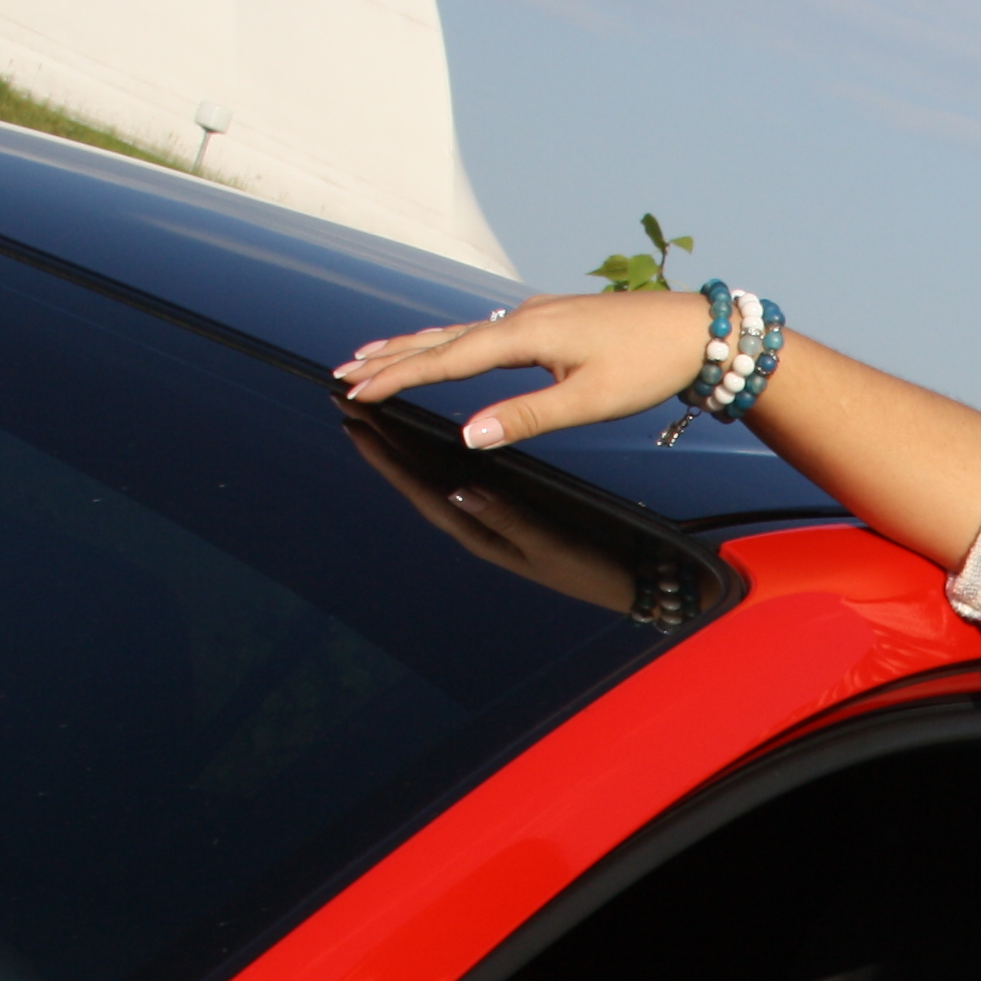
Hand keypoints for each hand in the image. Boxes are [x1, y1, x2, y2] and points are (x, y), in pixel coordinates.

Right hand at [330, 289, 714, 450]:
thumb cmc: (650, 365)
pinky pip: (487, 331)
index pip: (447, 359)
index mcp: (527, 335)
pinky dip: (454, 341)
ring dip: (418, 345)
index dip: (399, 376)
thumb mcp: (590, 400)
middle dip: (393, 357)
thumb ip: (527, 416)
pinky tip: (448, 347)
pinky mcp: (554, 321)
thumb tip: (470, 435)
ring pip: (463, 332)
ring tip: (377, 355)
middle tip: (344, 370)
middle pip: (444, 339)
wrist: (699, 331)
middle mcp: (524, 317)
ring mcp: (538, 316)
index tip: (356, 388)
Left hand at [336, 412, 634, 610]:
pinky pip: (467, 469)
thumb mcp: (549, 545)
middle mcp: (479, 521)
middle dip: (384, 442)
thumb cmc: (592, 569)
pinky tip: (434, 428)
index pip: (421, 491)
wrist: (631, 576)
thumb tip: (459, 489)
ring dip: (407, 441)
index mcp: (480, 534)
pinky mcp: (513, 501)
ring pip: (439, 471)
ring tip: (380, 408)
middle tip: (349, 403)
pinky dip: (443, 446)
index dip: (385, 459)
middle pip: (420, 477)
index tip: (354, 424)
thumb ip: (506, 517)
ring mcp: (494, 511)